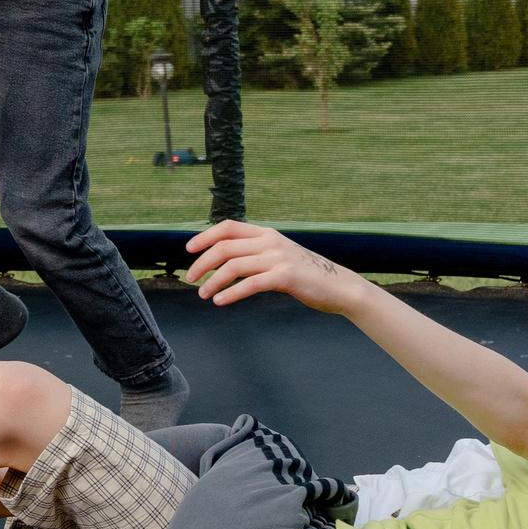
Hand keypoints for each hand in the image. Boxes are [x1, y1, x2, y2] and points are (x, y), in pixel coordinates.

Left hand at [183, 219, 366, 313]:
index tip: (189, 249)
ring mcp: (278, 257)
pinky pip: (250, 284)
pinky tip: (220, 301)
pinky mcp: (285, 276)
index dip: (205, 236)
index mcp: (267, 233)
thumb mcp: (279, 255)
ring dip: (213, 282)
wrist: (338, 286)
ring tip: (203, 294)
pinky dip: (231, 293)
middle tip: (191, 278)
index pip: (228, 227)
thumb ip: (256, 252)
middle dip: (202, 263)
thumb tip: (225, 259)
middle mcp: (270, 241)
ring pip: (233, 266)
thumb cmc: (305, 274)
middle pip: (225, 247)